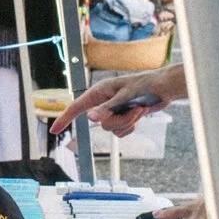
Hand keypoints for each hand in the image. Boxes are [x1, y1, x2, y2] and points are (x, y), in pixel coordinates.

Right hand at [53, 65, 184, 138]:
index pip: (77, 107)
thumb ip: (107, 109)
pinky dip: (130, 126)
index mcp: (100, 92)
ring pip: (111, 129)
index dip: (65, 119)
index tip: (54, 131)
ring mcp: (114, 110)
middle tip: (134, 109)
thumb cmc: (146, 86)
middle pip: (101, 124)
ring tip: (139, 109)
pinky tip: (139, 115)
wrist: (164, 88)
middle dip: (119, 120)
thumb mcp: (126, 97)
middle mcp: (104, 102)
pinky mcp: (123, 116)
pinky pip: (120, 132)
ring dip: (127, 122)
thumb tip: (90, 118)